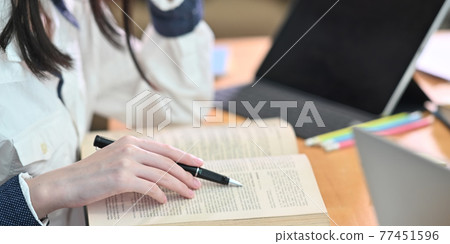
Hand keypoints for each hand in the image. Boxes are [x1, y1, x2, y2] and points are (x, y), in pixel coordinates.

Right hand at [25, 136, 202, 218]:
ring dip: (178, 186)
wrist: (65, 183)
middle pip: (167, 162)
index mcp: (131, 141)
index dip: (184, 157)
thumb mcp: (116, 158)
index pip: (165, 148)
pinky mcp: (121, 178)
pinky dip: (159, 195)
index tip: (198, 164)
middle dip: (186, 174)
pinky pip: (149, 187)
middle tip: (197, 184)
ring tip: (188, 194)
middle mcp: (131, 149)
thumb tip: (162, 170)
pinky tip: (164, 200)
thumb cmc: (91, 174)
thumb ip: (138, 159)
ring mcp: (126, 163)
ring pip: (162, 175)